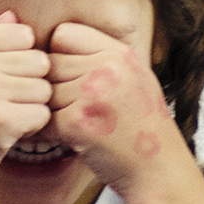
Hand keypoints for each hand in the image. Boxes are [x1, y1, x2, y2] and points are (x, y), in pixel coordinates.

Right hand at [0, 14, 52, 187]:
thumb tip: (13, 14)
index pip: (23, 34)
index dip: (21, 59)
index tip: (3, 79)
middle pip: (39, 61)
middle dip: (30, 85)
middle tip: (4, 103)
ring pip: (44, 89)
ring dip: (31, 107)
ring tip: (4, 117)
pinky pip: (42, 114)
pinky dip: (31, 128)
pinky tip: (8, 133)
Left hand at [44, 22, 188, 203]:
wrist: (159, 169)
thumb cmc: (143, 127)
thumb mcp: (134, 78)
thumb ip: (100, 57)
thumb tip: (52, 45)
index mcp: (120, 53)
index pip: (63, 34)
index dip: (60, 55)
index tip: (70, 76)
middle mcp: (108, 68)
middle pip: (51, 63)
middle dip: (55, 85)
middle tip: (72, 106)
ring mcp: (92, 94)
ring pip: (46, 93)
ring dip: (53, 111)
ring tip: (76, 124)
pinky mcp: (78, 123)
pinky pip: (45, 120)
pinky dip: (48, 133)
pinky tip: (66, 140)